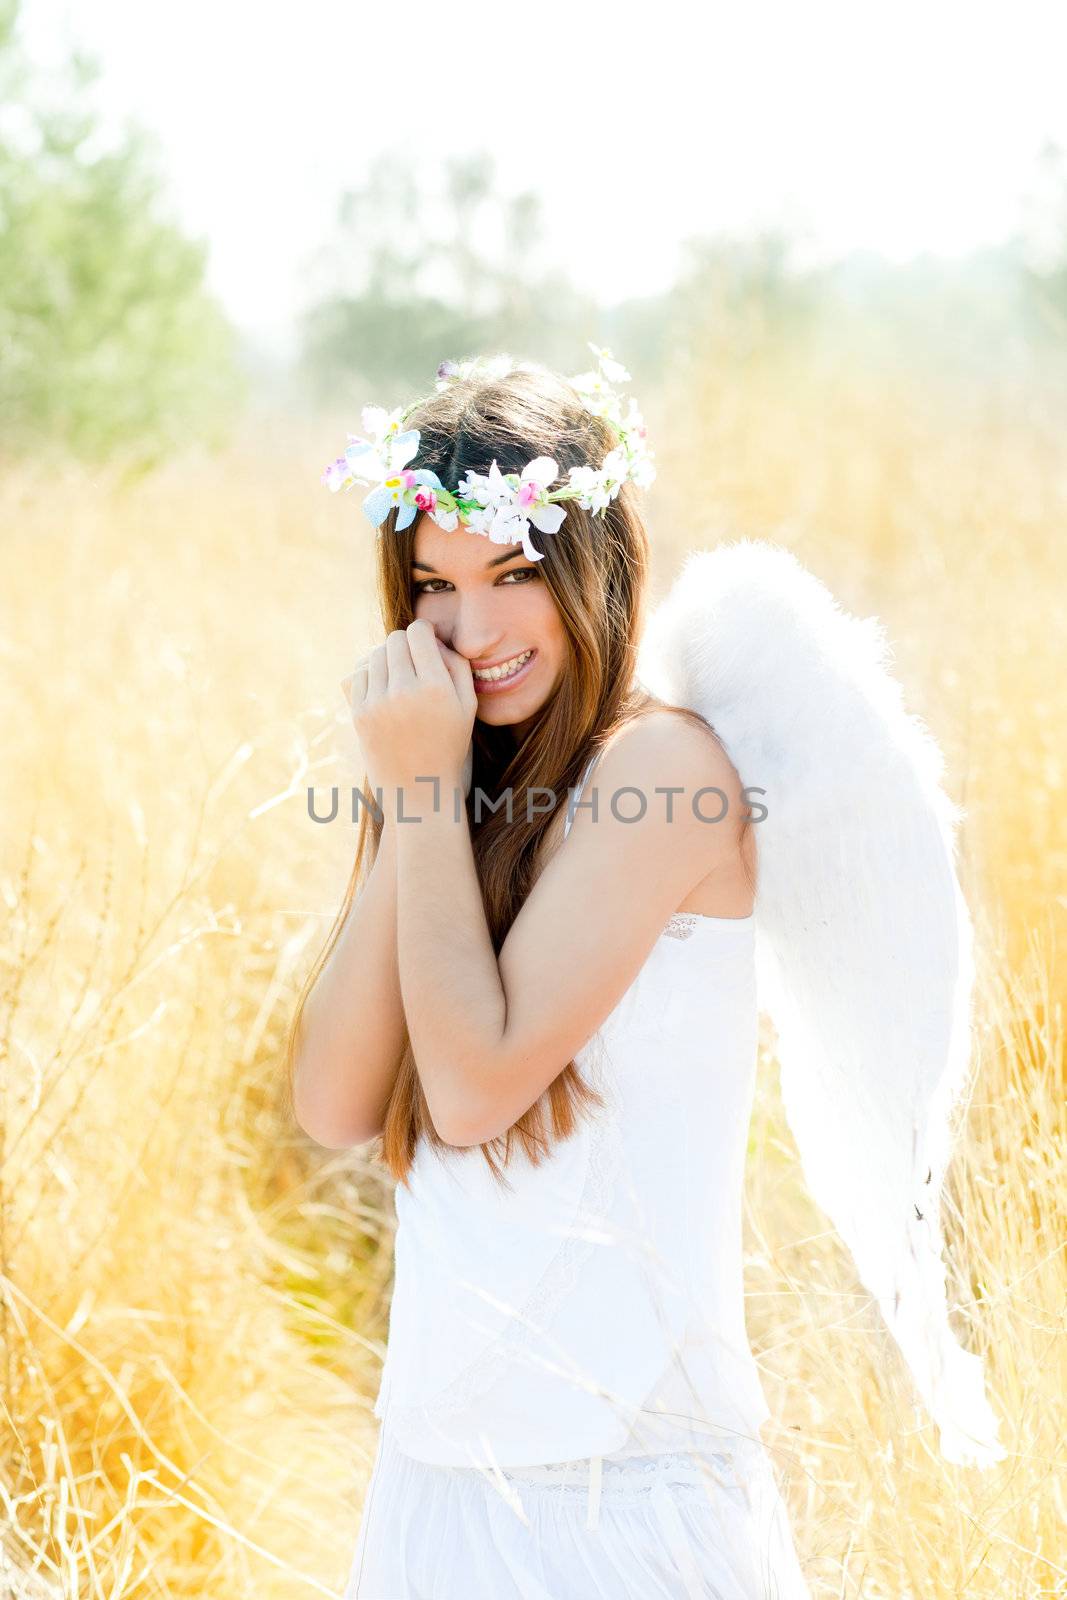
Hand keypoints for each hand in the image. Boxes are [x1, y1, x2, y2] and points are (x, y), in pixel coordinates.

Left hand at [341, 620, 476, 813]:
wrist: (419, 792)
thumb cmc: (449, 746)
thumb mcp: (468, 707)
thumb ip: (456, 665)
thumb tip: (431, 637)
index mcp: (436, 688)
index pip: (418, 632)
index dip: (423, 633)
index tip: (426, 643)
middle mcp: (405, 692)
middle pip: (394, 640)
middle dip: (404, 644)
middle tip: (414, 661)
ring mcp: (378, 703)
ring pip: (374, 655)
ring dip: (387, 659)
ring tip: (400, 676)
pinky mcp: (359, 714)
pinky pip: (359, 674)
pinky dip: (371, 675)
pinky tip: (385, 689)